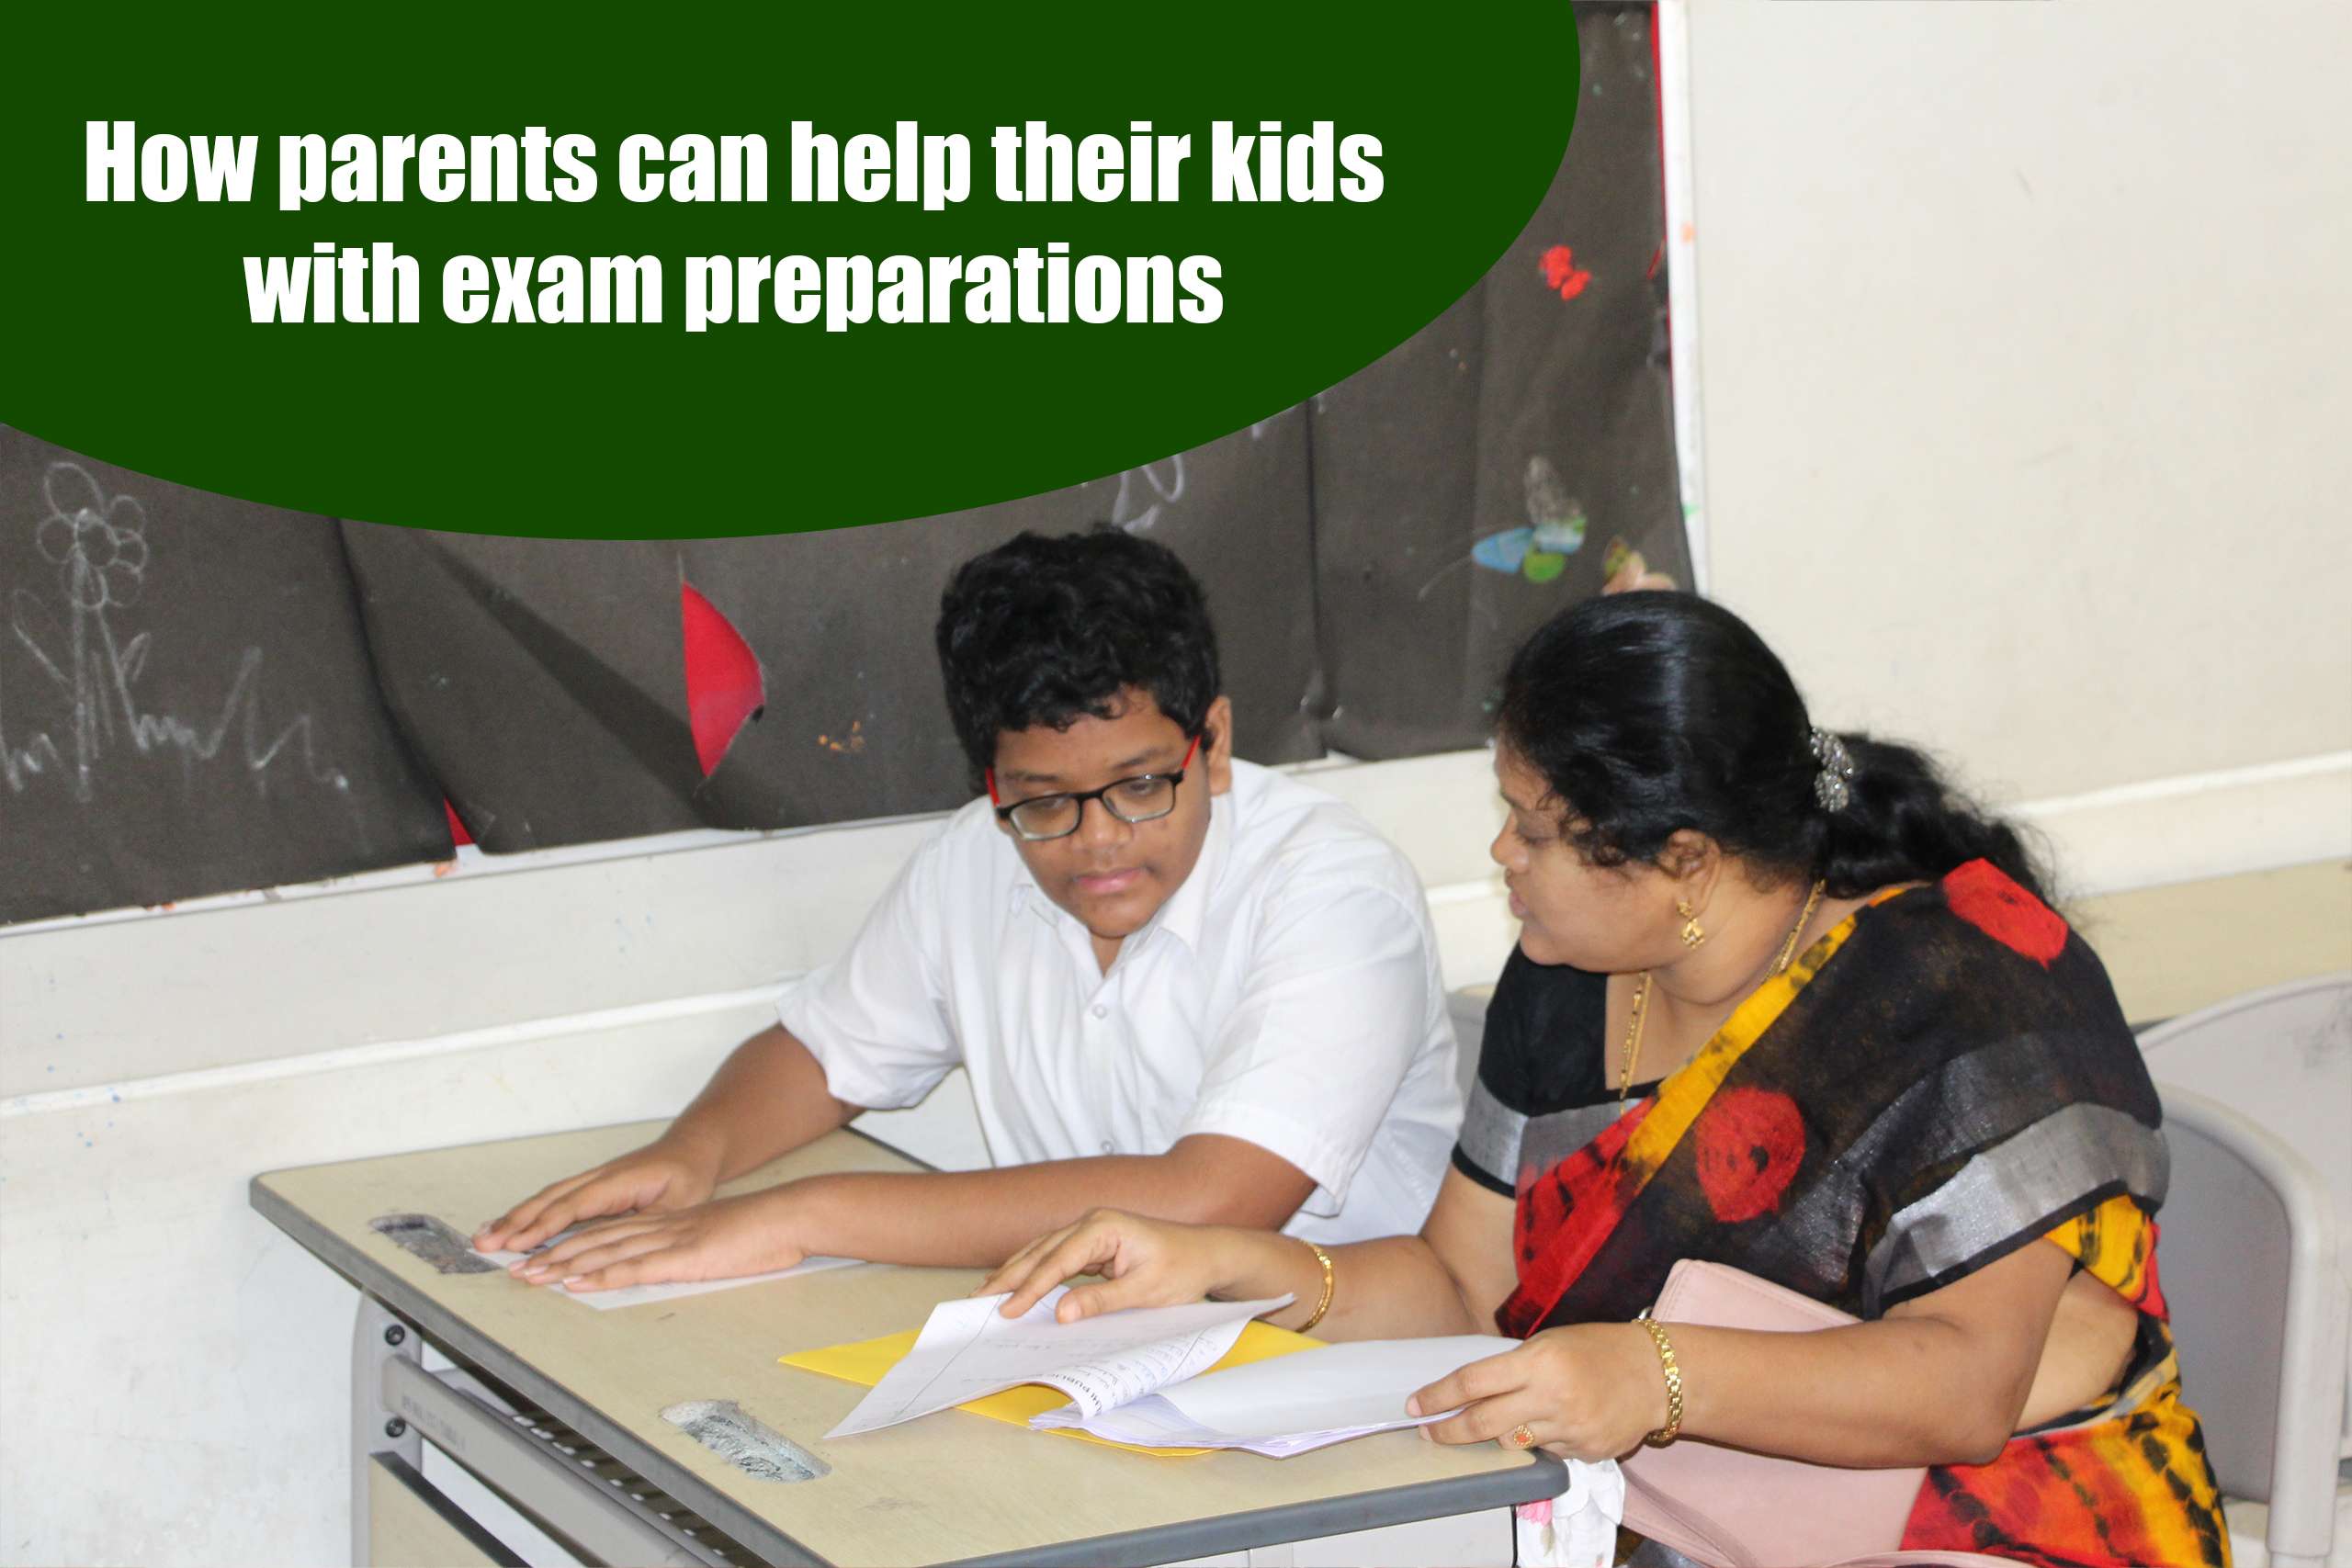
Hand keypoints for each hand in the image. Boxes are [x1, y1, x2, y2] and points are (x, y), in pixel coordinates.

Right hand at [473, 1138, 720, 1254]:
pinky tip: (511, 1224)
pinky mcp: (592, 1185)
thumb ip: (644, 1223)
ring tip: (484, 1236)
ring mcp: (592, 1179)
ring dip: (515, 1217)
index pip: (573, 1207)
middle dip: (515, 1222)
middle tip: (484, 1244)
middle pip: (549, 1200)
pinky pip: (555, 1198)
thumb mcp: (676, 1205)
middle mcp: (598, 1177)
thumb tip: (614, 1242)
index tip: (517, 1243)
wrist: (693, 1149)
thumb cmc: (688, 1177)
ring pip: (547, 1198)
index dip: (543, 1226)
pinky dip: (530, 1211)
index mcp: (617, 1182)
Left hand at [512, 1188, 808, 1291]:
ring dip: (563, 1266)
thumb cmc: (764, 1233)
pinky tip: (576, 1284)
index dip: (570, 1244)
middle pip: (595, 1240)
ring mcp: (670, 1240)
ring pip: (604, 1252)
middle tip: (516, 1269)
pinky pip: (633, 1267)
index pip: (608, 1233)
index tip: (540, 1256)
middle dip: (552, 1255)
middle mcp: (660, 1229)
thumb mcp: (720, 1242)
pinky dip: (600, 1276)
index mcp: (668, 1225)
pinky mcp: (683, 1257)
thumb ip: (693, 1252)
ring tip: (531, 1278)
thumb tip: (679, 1264)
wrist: (790, 1216)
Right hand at [976, 1208, 1235, 1321]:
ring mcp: (1090, 1231)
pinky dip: (1032, 1272)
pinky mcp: (1092, 1244)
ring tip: (984, 1294)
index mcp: (1104, 1227)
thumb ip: (1101, 1301)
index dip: (1030, 1287)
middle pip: (1041, 1251)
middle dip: (1009, 1277)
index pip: (1058, 1260)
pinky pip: (1054, 1258)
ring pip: (1042, 1252)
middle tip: (977, 1301)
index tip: (1007, 1310)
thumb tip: (1060, 1313)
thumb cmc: (1183, 1270)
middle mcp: (1092, 1222)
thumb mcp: (1145, 1291)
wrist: (1207, 1254)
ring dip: (1014, 1273)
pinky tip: (1014, 1285)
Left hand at [1406, 1323, 1667, 1461]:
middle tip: (1427, 1432)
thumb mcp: (1550, 1343)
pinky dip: (1537, 1440)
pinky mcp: (1583, 1452)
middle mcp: (1550, 1397)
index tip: (1413, 1406)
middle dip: (1447, 1431)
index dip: (1437, 1397)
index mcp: (1538, 1362)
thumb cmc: (1597, 1348)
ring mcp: (1568, 1429)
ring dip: (1496, 1435)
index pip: (1473, 1383)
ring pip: (1510, 1443)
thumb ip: (1513, 1368)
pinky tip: (1553, 1422)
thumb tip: (1471, 1392)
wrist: (1655, 1375)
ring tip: (1500, 1418)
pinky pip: (1544, 1452)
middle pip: (1482, 1424)